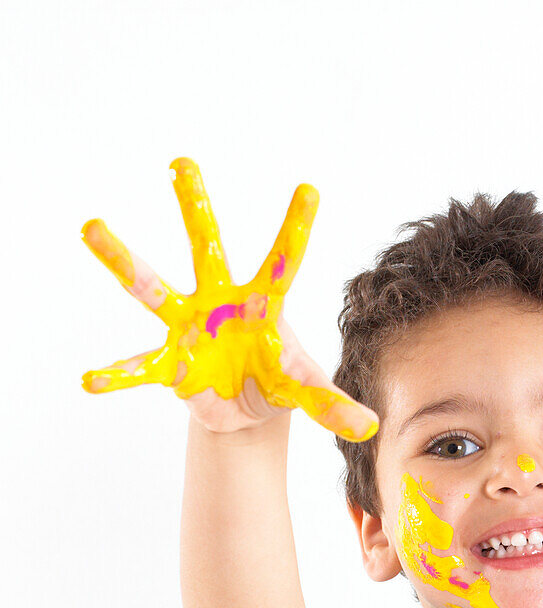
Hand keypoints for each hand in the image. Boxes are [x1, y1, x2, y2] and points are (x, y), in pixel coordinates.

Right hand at [81, 158, 377, 440]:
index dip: (296, 227)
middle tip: (182, 162)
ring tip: (92, 227)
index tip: (311, 188)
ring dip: (125, 261)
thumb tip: (369, 428)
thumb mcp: (305, 389)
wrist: (246, 409)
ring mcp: (189, 327)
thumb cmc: (278, 380)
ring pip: (154, 288)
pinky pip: (140, 368)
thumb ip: (330, 402)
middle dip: (195, 208)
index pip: (285, 260)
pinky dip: (117, 376)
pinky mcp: (171, 363)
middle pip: (207, 249)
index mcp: (264, 303)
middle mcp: (221, 303)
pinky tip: (91, 381)